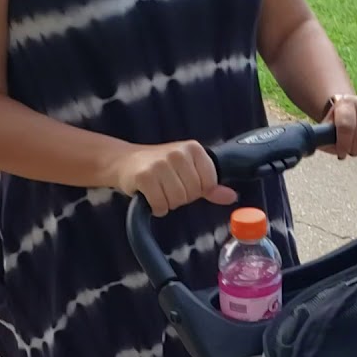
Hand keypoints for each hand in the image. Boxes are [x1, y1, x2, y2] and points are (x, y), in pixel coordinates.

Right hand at [110, 141, 237, 215]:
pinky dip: (157, 207)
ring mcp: (160, 164)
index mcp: (193, 149)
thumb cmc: (160, 167)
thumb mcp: (188, 171)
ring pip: (177, 200)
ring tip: (159, 190)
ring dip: (168, 203)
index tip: (185, 182)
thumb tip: (231, 196)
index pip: (210, 183)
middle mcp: (178, 153)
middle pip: (193, 193)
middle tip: (168, 186)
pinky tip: (150, 197)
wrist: (125, 162)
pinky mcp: (145, 176)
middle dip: (181, 197)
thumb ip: (211, 186)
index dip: (198, 190)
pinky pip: (160, 205)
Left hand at [322, 94, 356, 160]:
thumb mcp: (326, 131)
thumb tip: (311, 145)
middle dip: (356, 148)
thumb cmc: (336, 127)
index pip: (346, 125)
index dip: (344, 144)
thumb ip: (320, 138)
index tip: (341, 153)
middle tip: (351, 152)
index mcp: (345, 102)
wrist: (350, 113)